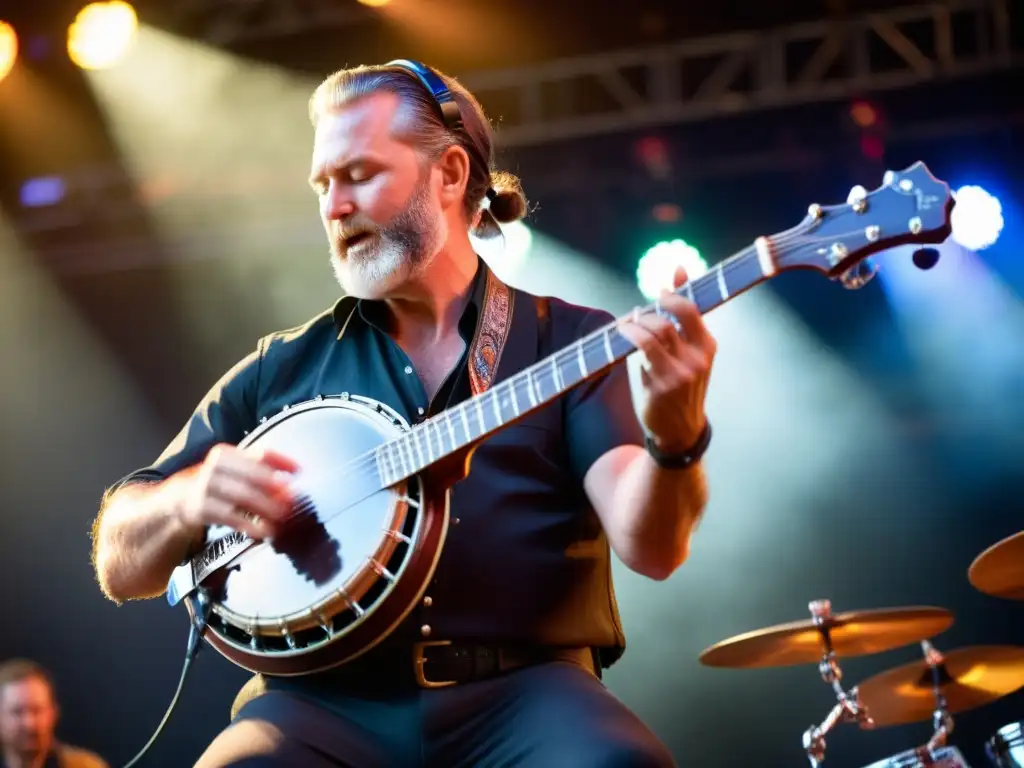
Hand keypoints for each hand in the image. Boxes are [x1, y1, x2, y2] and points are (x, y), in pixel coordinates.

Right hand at [172, 444, 298, 540]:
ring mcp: (207, 487)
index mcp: (228, 453)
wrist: (181, 500)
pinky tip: (265, 531)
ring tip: (283, 517)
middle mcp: (216, 466)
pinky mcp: (202, 509)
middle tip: (292, 499)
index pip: (260, 453)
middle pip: (252, 475)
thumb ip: (261, 470)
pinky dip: (250, 525)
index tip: (300, 471)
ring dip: (266, 507)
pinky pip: (231, 517)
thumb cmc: (220, 483)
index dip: (282, 462)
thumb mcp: (235, 470)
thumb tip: (294, 476)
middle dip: (275, 487)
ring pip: (243, 496)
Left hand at [618, 266, 716, 452]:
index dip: (676, 291)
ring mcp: (681, 371)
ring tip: (628, 324)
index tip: (661, 287)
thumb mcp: (689, 354)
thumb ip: (682, 320)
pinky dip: (630, 334)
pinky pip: (642, 348)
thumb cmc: (681, 386)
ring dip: (638, 321)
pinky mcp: (661, 383)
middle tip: (639, 311)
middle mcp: (698, 357)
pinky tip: (623, 332)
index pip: (694, 308)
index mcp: (708, 346)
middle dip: (654, 306)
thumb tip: (678, 273)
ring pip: (657, 329)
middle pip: (675, 314)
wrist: (680, 429)